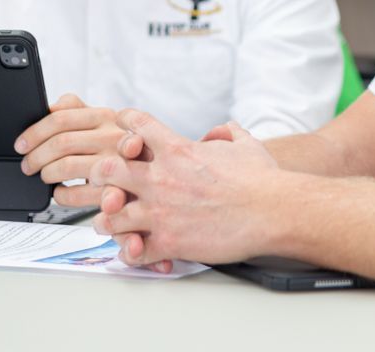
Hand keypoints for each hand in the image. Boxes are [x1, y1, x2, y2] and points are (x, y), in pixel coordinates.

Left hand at [14, 93, 123, 206]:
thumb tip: (48, 107)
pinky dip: (60, 194)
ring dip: (46, 173)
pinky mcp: (117, 190)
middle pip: (61, 142)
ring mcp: (117, 163)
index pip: (61, 118)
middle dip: (35, 156)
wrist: (157, 175)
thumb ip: (78, 110)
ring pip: (66, 166)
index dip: (35, 132)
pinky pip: (76, 194)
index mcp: (107, 116)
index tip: (21, 143)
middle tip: (27, 165)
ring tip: (43, 176)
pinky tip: (60, 192)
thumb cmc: (121, 147)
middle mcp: (114, 137)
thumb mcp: (106, 121)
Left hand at [90, 109, 280, 267]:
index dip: (125, 123)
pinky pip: (133, 252)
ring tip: (112, 223)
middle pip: (107, 169)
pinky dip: (130, 252)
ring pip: (110, 216)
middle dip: (100, 175)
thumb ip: (228, 133)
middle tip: (103, 182)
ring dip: (108, 219)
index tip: (122, 128)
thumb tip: (222, 130)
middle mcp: (162, 178)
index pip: (137, 125)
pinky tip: (136, 249)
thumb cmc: (263, 179)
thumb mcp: (246, 144)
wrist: (274, 211)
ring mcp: (162, 212)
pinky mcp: (169, 242)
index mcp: (178, 149)